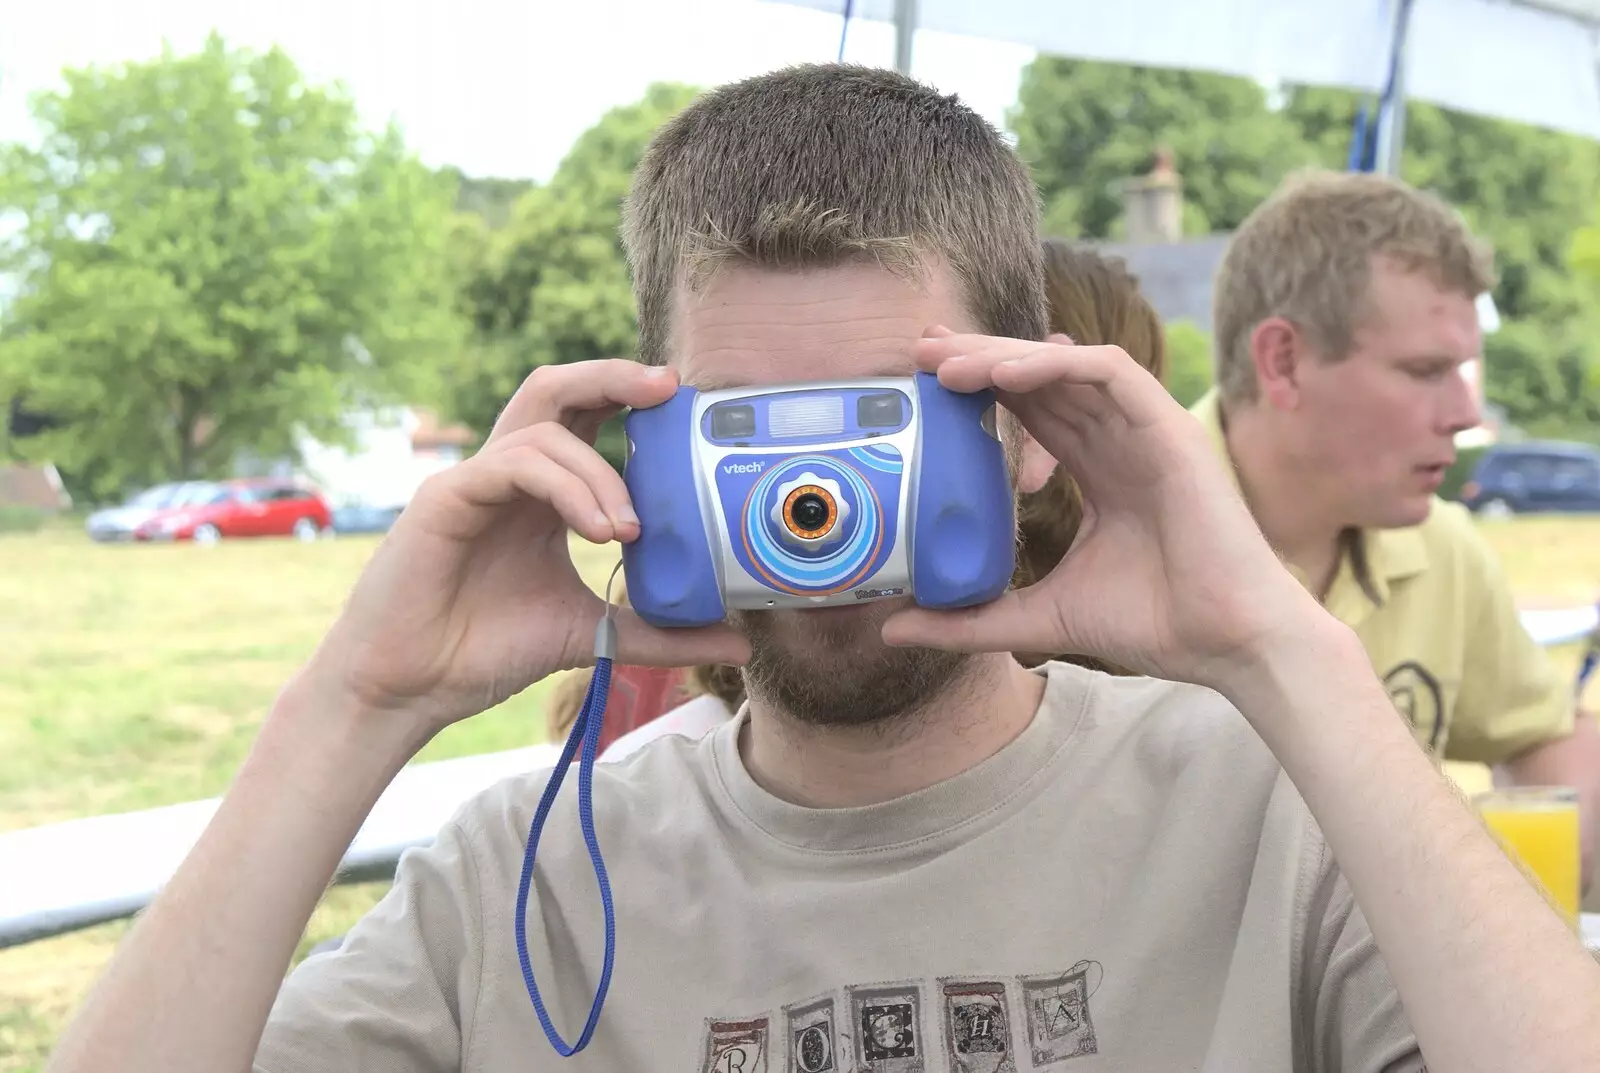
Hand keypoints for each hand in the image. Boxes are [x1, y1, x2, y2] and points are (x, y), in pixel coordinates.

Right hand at [298, 360, 749, 735]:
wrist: (410, 689)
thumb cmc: (484, 651)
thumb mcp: (593, 636)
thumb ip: (660, 631)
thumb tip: (739, 638)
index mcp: (541, 494)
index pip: (586, 419)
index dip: (630, 398)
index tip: (685, 404)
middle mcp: (509, 476)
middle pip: (555, 389)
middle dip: (612, 376)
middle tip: (668, 387)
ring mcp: (474, 482)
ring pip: (542, 428)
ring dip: (600, 473)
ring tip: (632, 532)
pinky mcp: (446, 499)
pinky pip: (513, 464)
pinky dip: (566, 488)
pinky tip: (600, 531)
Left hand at [881, 330, 1330, 691]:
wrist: (1227, 644)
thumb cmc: (1154, 626)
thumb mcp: (1039, 618)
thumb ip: (970, 619)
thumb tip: (896, 630)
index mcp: (1099, 472)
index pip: (1032, 411)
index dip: (980, 387)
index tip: (923, 382)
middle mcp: (1120, 441)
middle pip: (1041, 379)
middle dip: (980, 357)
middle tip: (920, 349)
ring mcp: (1147, 430)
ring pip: (1067, 367)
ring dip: (1006, 356)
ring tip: (947, 364)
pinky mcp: (1170, 427)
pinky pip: (1109, 372)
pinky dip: (1057, 365)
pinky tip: (1007, 373)